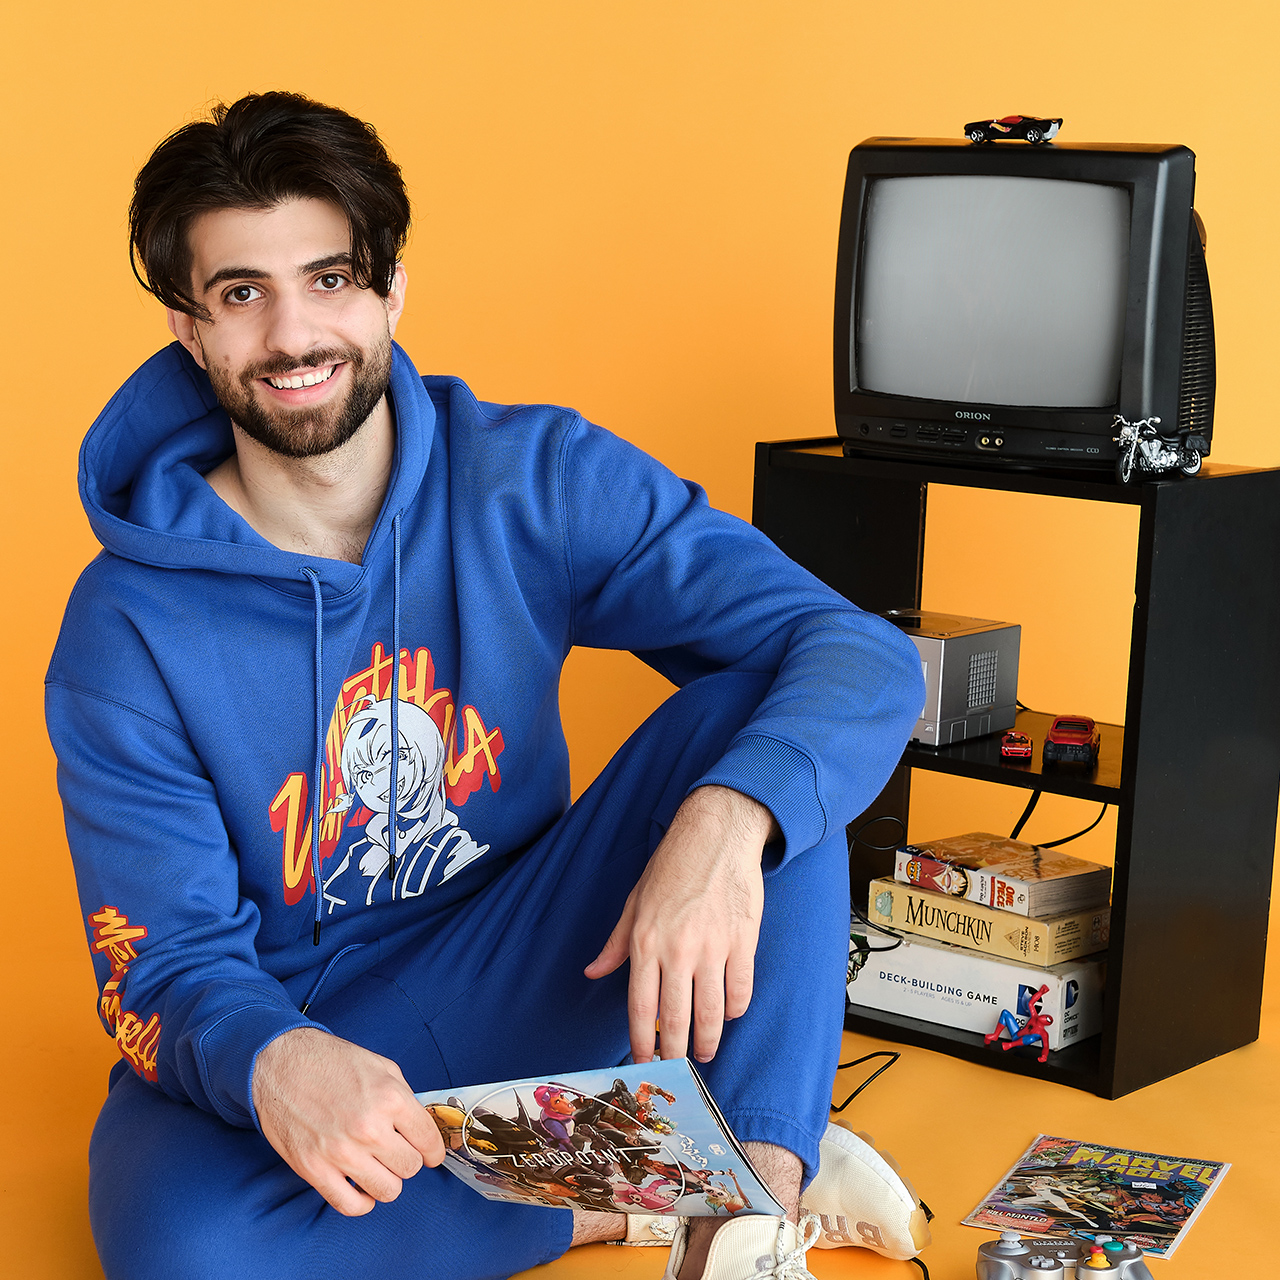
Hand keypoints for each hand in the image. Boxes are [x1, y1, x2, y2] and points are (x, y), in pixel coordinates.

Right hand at [252, 1026, 444, 1214]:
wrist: (281, 1065)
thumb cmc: (330, 1062)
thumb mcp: (380, 1067)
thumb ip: (404, 1097)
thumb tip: (420, 1127)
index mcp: (390, 1098)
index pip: (428, 1140)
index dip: (434, 1149)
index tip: (430, 1153)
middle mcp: (369, 1128)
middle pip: (410, 1167)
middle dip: (407, 1160)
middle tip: (396, 1151)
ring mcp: (342, 1152)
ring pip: (388, 1190)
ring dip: (386, 1181)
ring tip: (378, 1167)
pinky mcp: (315, 1170)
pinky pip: (351, 1206)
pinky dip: (362, 1201)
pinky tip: (360, 1185)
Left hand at [584, 785, 777, 1063]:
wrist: (716, 834)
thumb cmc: (673, 865)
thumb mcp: (635, 901)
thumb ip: (616, 943)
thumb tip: (593, 972)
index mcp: (646, 941)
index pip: (641, 1006)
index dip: (641, 1041)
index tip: (643, 1061)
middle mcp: (678, 949)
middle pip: (676, 1018)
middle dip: (675, 1053)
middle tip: (676, 1069)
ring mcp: (713, 947)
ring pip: (711, 1013)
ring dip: (708, 1040)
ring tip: (704, 1052)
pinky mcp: (743, 941)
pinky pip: (741, 990)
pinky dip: (735, 1010)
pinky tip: (728, 1014)